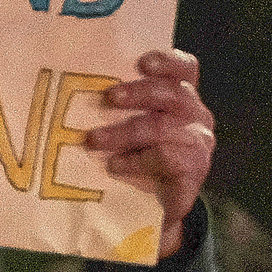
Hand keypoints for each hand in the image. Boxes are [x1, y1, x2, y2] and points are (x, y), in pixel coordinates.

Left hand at [82, 49, 215, 258]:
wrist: (152, 210)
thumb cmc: (135, 159)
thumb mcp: (128, 126)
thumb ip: (117, 105)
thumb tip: (73, 86)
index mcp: (181, 96)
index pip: (184, 68)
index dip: (167, 61)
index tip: (142, 62)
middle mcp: (195, 114)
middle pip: (174, 92)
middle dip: (139, 92)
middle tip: (109, 96)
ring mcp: (198, 141)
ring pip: (163, 126)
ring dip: (125, 131)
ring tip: (94, 139)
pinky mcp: (194, 168)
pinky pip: (165, 156)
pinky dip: (137, 160)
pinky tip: (115, 164)